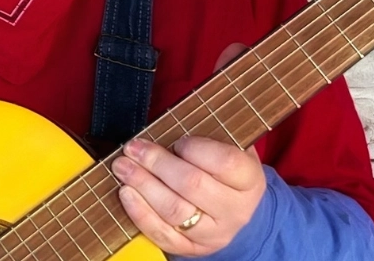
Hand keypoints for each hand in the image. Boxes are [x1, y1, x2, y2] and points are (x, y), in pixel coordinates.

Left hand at [111, 137, 264, 256]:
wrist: (236, 214)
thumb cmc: (227, 174)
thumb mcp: (232, 151)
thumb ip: (211, 137)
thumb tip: (171, 125)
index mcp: (249, 181)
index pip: (225, 162)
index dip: (196, 149)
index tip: (178, 140)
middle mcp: (235, 210)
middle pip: (193, 185)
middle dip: (158, 163)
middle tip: (134, 148)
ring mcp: (214, 233)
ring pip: (174, 211)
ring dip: (143, 185)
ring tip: (123, 167)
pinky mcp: (191, 249)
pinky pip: (162, 234)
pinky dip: (140, 213)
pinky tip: (126, 193)